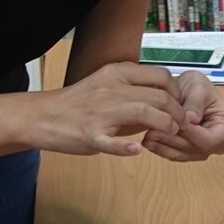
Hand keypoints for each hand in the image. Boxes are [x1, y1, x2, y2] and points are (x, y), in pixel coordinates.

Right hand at [33, 62, 187, 156]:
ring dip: (165, 125)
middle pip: (158, 96)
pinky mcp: (90, 135)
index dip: (177, 93)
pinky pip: (112, 142)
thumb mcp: (106, 86)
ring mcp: (100, 112)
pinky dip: (127, 147)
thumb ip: (133, 91)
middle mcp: (111, 89)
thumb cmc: (78, 103)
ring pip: (144, 112)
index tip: (180, 105)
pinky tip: (137, 150)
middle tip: (182, 124)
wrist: (42, 116)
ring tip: (171, 134)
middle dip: (178, 112)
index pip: (160, 76)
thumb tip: (164, 102)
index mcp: (116, 74)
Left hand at [143, 71, 223, 161]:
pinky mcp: (189, 152)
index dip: (191, 134)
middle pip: (196, 149)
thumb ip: (195, 102)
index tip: (172, 123)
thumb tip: (191, 120)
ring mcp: (204, 150)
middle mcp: (219, 143)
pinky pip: (176, 155)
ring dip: (165, 147)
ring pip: (184, 154)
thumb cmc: (196, 85)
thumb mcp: (197, 86)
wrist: (186, 89)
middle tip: (152, 131)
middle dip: (173, 141)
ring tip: (147, 137)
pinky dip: (161, 149)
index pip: (210, 139)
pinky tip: (147, 142)